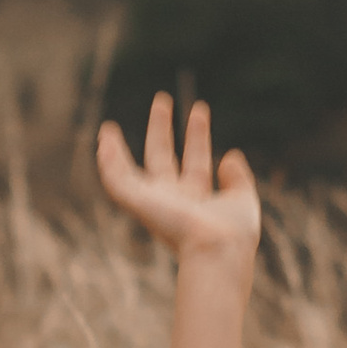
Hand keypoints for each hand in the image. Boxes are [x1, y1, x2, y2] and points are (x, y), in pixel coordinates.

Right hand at [96, 90, 260, 267]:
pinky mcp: (139, 203)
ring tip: (111, 125)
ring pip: (130, 172)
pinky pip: (117, 180)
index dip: (198, 136)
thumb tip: (231, 155)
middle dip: (162, 128)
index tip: (200, 110)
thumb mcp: (242, 200)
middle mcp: (173, 201)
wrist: (218, 248)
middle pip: (163, 158)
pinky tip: (104, 139)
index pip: (196, 162)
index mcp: (198, 201)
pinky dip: (108, 161)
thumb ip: (238, 179)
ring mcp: (154, 202)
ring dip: (120, 148)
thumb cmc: (233, 234)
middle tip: (162, 98)